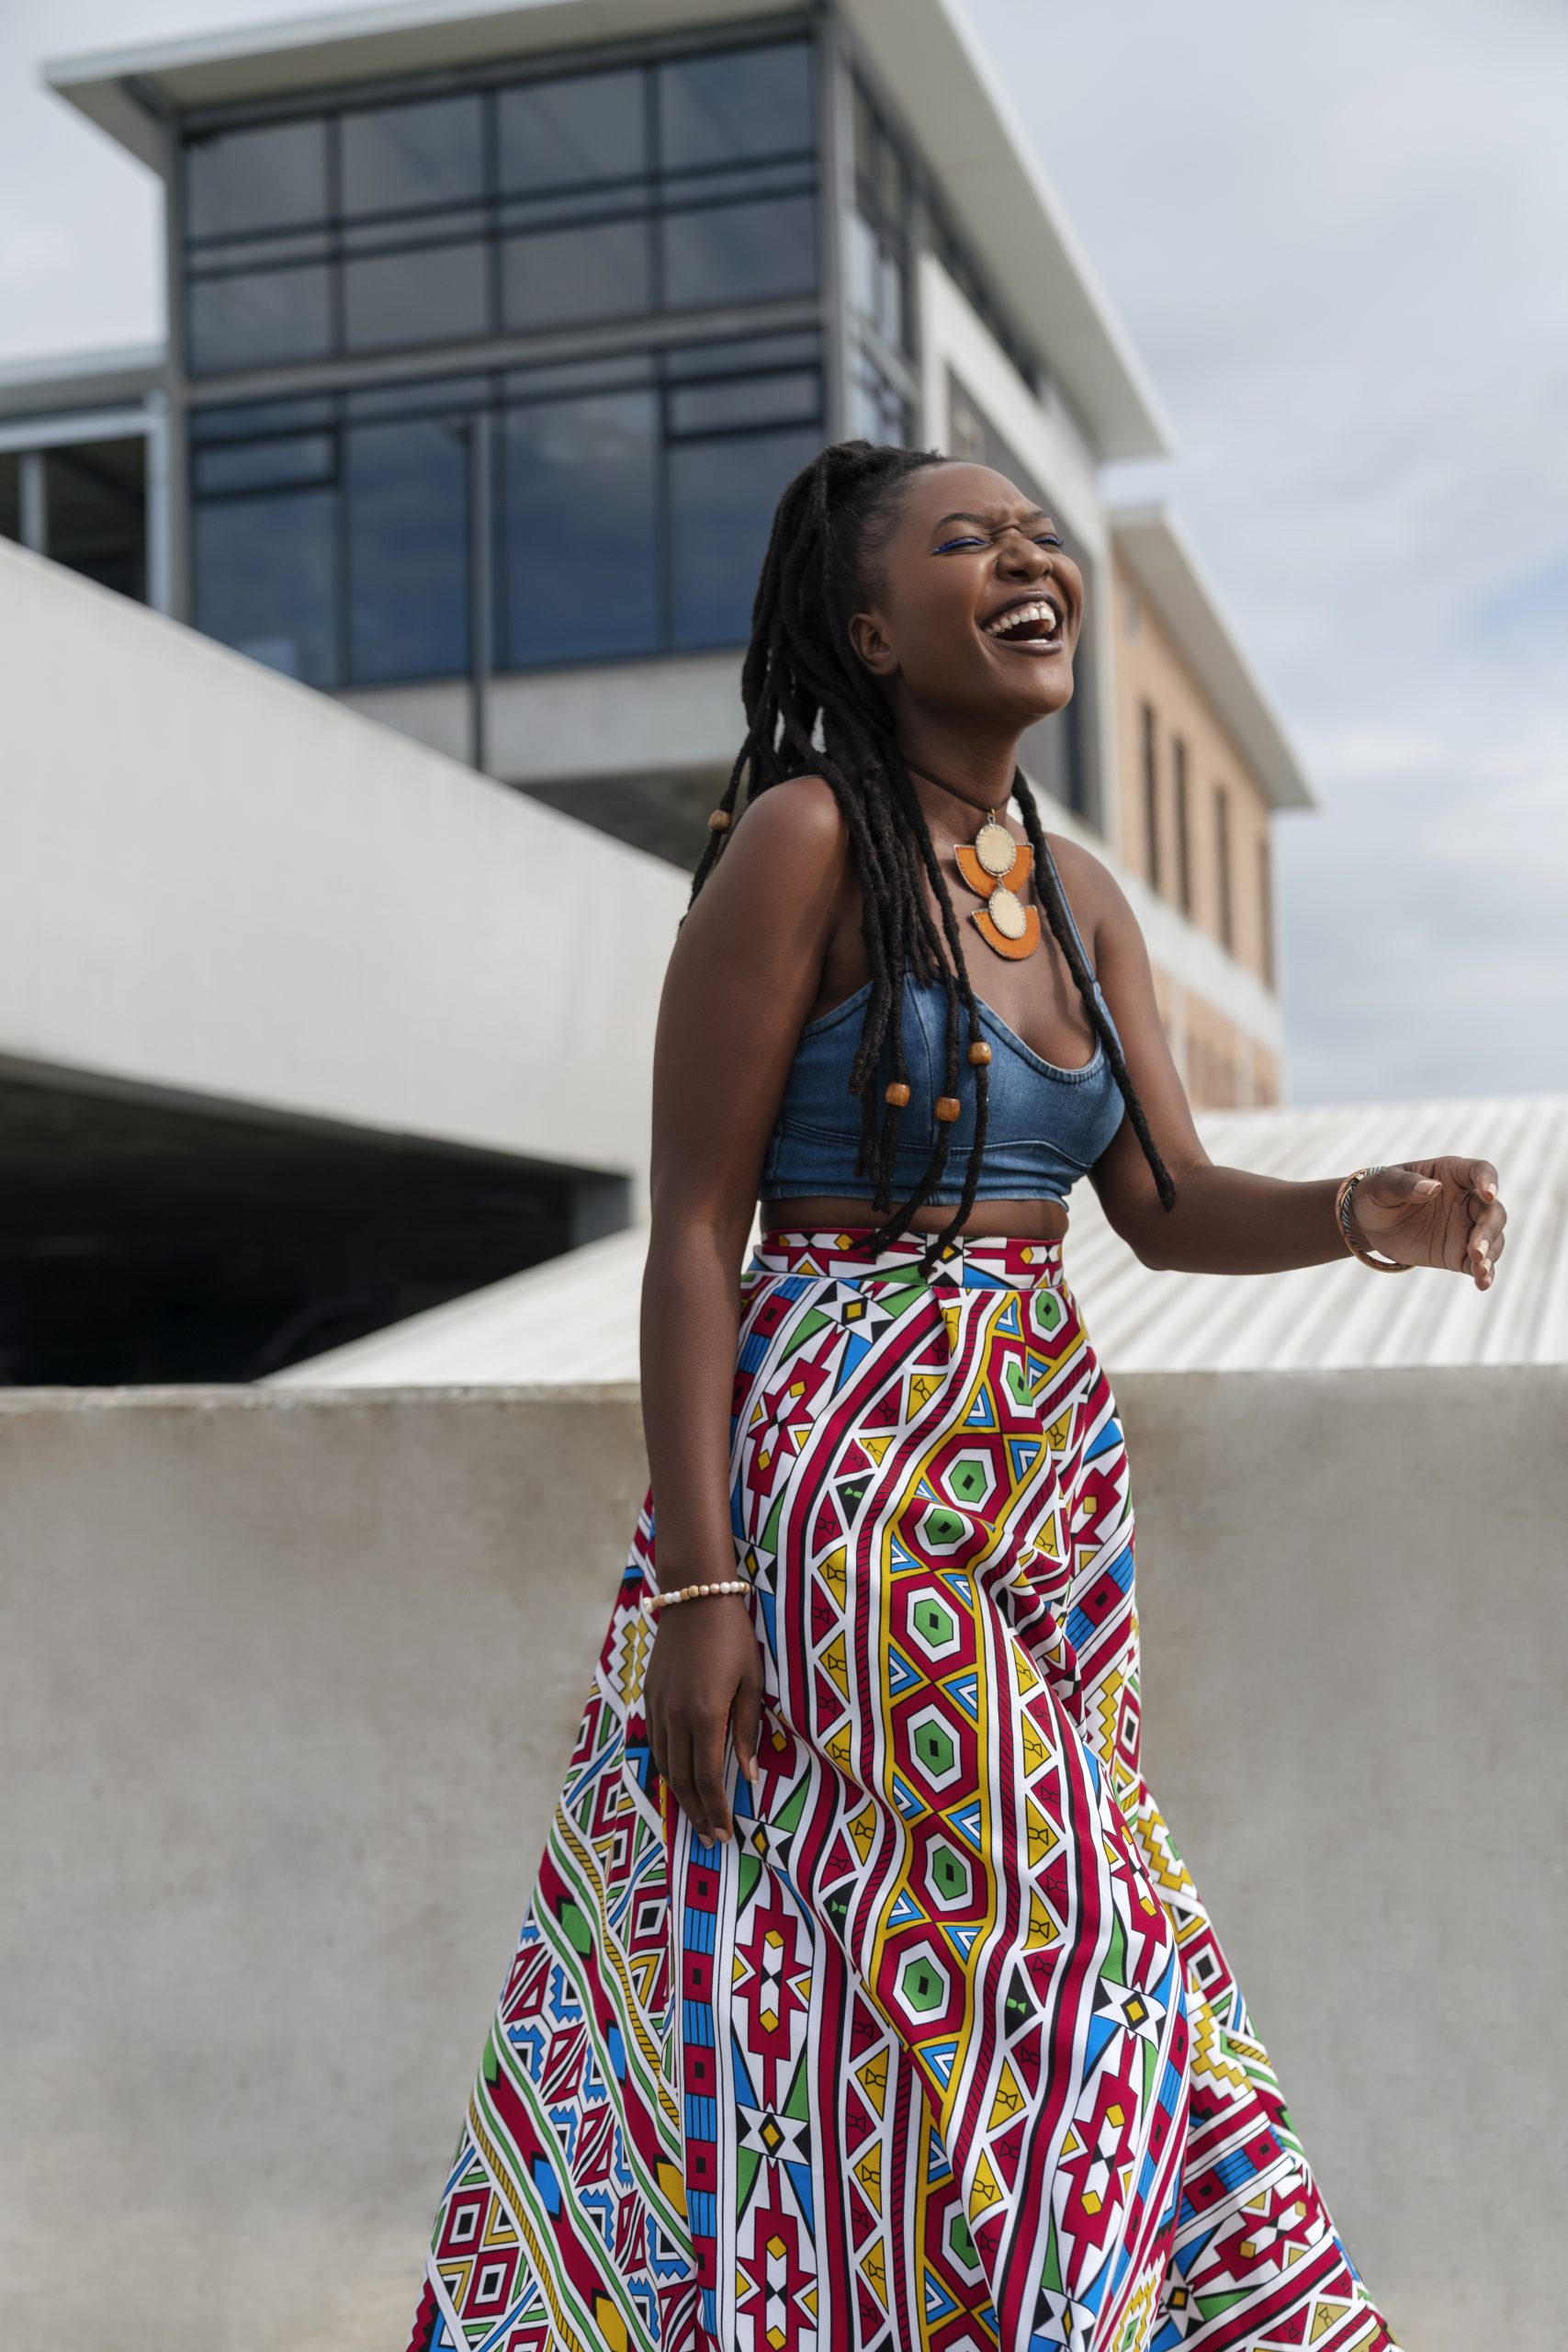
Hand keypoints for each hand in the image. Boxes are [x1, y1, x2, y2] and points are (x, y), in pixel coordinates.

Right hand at [644, 1590, 762, 1843]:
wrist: (694, 1598)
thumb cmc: (733, 1637)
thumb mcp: (751, 1683)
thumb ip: (747, 1731)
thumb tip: (750, 1775)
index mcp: (705, 1715)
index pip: (709, 1778)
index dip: (717, 1809)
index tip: (725, 1834)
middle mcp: (676, 1717)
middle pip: (683, 1780)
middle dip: (698, 1813)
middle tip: (711, 1838)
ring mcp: (658, 1708)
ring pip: (665, 1765)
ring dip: (680, 1796)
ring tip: (697, 1816)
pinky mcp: (650, 1698)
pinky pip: (657, 1744)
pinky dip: (667, 1768)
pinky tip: (679, 1779)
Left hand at [1347, 1157, 1505, 1288]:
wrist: (1370, 1225)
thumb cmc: (1377, 1194)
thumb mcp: (1382, 1185)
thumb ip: (1405, 1185)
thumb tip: (1433, 1188)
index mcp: (1451, 1174)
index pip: (1481, 1171)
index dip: (1489, 1181)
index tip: (1489, 1195)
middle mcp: (1466, 1200)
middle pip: (1493, 1211)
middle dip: (1489, 1230)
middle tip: (1476, 1250)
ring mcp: (1466, 1228)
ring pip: (1493, 1238)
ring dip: (1490, 1253)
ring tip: (1478, 1268)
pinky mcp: (1460, 1253)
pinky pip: (1480, 1263)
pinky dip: (1485, 1273)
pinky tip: (1482, 1283)